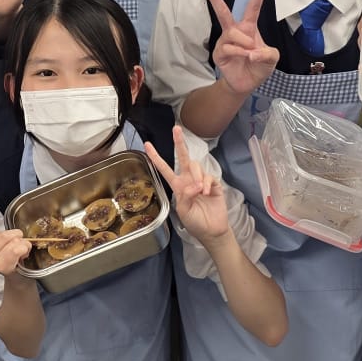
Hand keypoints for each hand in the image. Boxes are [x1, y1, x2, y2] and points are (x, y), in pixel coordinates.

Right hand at [0, 225, 31, 277]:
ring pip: (13, 242)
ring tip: (22, 247)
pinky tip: (23, 253)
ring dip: (22, 242)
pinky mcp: (8, 268)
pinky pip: (19, 249)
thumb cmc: (5, 257)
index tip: (2, 238)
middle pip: (3, 236)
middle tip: (17, 241)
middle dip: (14, 235)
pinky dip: (25, 248)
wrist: (15, 276)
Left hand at [142, 126, 229, 241]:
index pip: (164, 169)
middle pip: (183, 157)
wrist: (212, 231)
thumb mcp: (183, 211)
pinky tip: (206, 192)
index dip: (156, 157)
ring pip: (196, 166)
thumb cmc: (195, 222)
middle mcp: (188, 180)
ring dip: (196, 176)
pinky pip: (208, 176)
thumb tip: (193, 185)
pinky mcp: (213, 184)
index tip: (147, 145)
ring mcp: (201, 180)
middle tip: (176, 129)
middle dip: (179, 143)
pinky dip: (206, 183)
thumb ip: (185, 197)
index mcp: (177, 186)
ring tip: (199, 191)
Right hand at [203, 0, 278, 96]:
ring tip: (251, 52)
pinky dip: (239, 52)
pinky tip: (244, 57)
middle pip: (224, 12)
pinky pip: (227, 47)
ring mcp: (225, 41)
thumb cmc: (259, 66)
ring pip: (232, 33)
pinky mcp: (219, 53)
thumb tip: (252, 52)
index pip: (252, 8)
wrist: (247, 84)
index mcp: (248, 28)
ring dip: (244, 42)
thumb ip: (267, 53)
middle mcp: (235, 32)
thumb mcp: (272, 58)